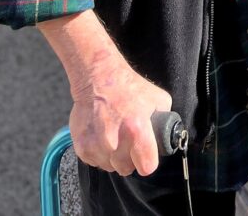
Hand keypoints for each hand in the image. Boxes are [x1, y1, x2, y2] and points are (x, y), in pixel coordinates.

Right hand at [68, 54, 172, 175]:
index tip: (146, 156)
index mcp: (137, 130)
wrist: (98, 78)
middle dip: (130, 158)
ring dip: (113, 157)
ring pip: (109, 166)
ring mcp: (97, 145)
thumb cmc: (130, 88)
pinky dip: (99, 153)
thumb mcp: (158, 99)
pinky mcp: (82, 146)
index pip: (147, 167)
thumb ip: (163, 122)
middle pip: (126, 168)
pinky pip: (94, 162)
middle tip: (129, 142)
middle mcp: (115, 141)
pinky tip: (102, 136)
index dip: (148, 161)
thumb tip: (166, 137)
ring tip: (115, 136)